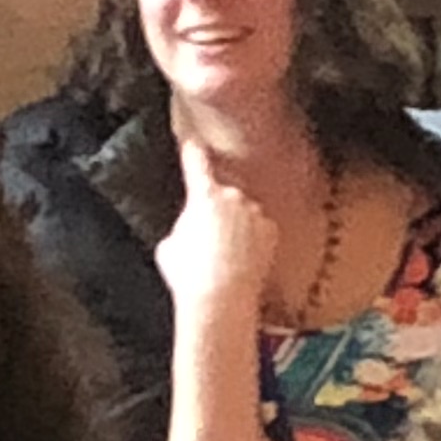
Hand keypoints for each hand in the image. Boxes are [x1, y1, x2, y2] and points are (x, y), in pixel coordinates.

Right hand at [155, 139, 282, 329]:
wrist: (222, 299)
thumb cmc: (189, 275)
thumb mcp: (169, 246)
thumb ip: (182, 226)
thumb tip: (189, 229)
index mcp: (203, 196)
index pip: (195, 163)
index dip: (192, 151)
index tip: (192, 141)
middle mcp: (233, 197)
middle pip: (222, 194)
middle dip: (216, 211)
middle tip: (207, 242)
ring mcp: (256, 214)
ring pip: (243, 213)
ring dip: (237, 226)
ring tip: (226, 258)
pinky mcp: (271, 232)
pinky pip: (260, 230)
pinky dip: (254, 240)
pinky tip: (243, 261)